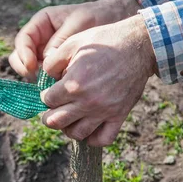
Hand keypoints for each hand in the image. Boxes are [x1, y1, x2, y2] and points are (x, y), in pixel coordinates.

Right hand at [9, 0, 140, 80]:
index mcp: (42, 23)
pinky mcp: (57, 67)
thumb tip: (45, 64)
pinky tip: (60, 89)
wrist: (115, 21)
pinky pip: (46, 77)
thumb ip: (61, 41)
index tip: (32, 66)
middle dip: (26, 69)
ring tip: (51, 85)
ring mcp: (46, 54)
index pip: (23, 40)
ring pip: (31, 70)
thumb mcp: (79, 23)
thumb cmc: (97, 17)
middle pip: (20, 57)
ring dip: (36, 79)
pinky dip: (49, 84)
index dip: (23, 54)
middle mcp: (40, 40)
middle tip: (38, 80)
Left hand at [40, 15, 156, 146]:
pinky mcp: (119, 115)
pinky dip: (93, 139)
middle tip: (51, 111)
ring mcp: (104, 111)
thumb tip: (46, 77)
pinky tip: (89, 129)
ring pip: (77, 133)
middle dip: (48, 117)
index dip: (44, 96)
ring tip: (68, 119)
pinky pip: (104, 138)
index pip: (47, 101)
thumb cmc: (104, 42)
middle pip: (56, 122)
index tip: (49, 92)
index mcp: (74, 84)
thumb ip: (53, 62)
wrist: (138, 45)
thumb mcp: (72, 43)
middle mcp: (88, 101)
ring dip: (67, 128)